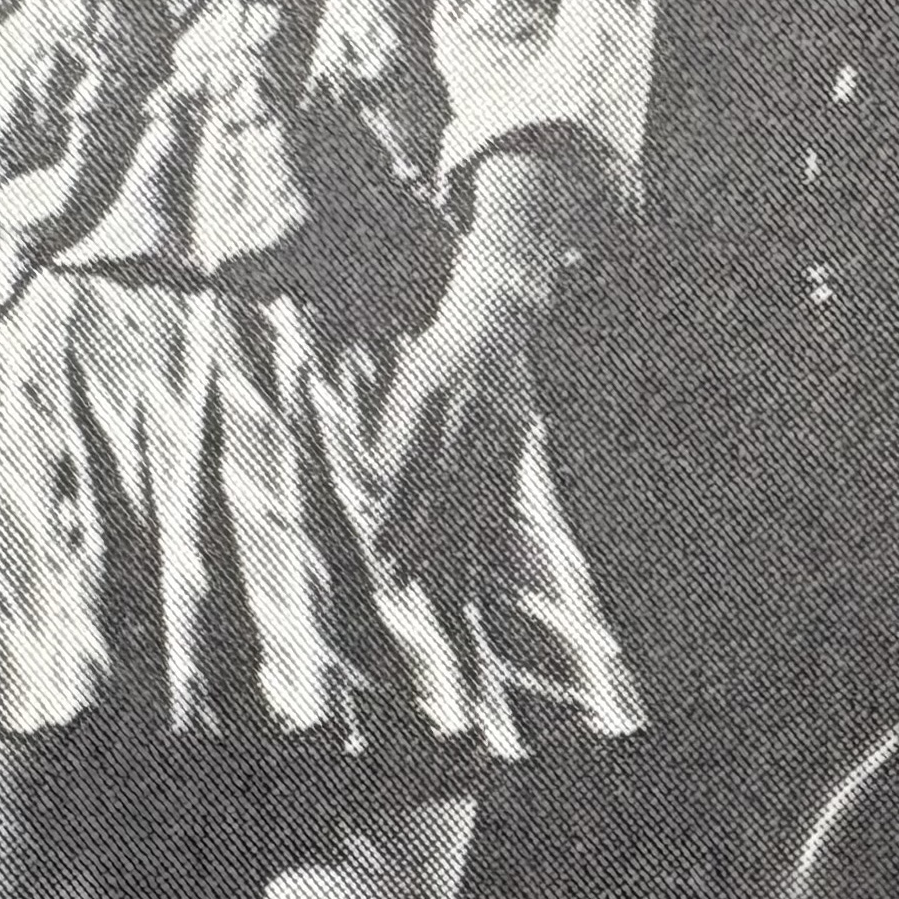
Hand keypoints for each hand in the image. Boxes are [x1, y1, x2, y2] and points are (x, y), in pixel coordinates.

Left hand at [370, 315, 538, 586]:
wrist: (495, 316)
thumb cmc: (438, 352)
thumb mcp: (407, 382)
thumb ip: (394, 432)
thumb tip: (379, 492)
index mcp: (424, 394)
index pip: (406, 468)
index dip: (393, 513)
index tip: (379, 550)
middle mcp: (463, 410)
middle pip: (440, 491)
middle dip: (421, 541)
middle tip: (403, 580)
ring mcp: (496, 422)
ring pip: (475, 495)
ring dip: (457, 544)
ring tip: (443, 583)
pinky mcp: (519, 432)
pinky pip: (504, 487)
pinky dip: (491, 524)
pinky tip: (481, 553)